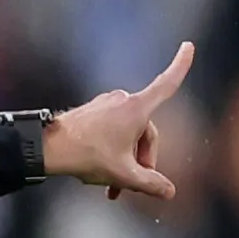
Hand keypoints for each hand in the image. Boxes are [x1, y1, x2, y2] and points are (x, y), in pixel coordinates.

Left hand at [42, 42, 191, 201]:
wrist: (49, 148)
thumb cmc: (88, 155)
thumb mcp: (124, 175)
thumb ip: (150, 183)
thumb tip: (170, 192)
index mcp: (136, 109)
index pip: (166, 84)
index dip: (180, 66)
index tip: (189, 45)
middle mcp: (123, 100)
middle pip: (146, 132)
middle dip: (142, 160)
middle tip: (130, 186)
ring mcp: (107, 104)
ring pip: (128, 135)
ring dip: (126, 159)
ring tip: (113, 187)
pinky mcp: (94, 110)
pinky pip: (113, 131)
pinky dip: (114, 151)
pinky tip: (103, 172)